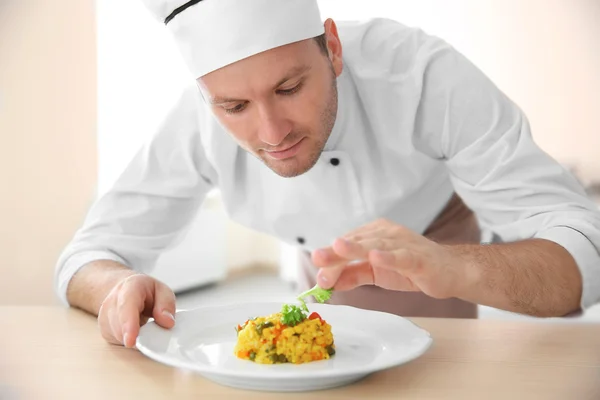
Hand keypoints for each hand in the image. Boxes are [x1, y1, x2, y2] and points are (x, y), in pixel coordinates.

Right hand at [97, 274, 175, 347]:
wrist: (126, 290)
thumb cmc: (145, 291)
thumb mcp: (163, 291)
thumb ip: (167, 305)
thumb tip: (167, 322)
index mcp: (130, 287)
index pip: (126, 306)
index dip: (129, 325)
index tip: (131, 341)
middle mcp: (113, 300)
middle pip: (121, 326)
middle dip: (138, 334)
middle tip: (151, 330)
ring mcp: (104, 315)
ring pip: (119, 336)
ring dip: (135, 336)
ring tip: (143, 323)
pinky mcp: (104, 328)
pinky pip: (117, 341)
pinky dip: (129, 339)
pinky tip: (134, 328)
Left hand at [311, 219, 466, 298]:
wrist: (450, 272)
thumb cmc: (411, 268)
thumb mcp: (376, 274)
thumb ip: (352, 275)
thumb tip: (327, 282)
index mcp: (374, 234)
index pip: (347, 245)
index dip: (331, 258)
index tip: (317, 274)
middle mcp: (386, 234)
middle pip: (357, 243)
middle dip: (336, 253)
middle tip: (318, 259)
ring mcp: (403, 243)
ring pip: (376, 245)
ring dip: (356, 248)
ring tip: (338, 248)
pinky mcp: (419, 258)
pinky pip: (402, 256)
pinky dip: (388, 256)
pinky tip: (375, 257)